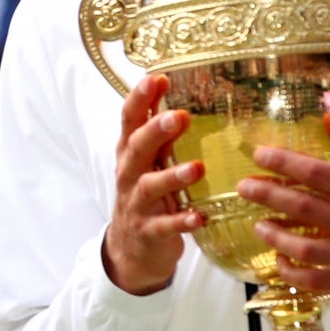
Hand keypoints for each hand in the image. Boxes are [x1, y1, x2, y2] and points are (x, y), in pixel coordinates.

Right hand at [103, 77, 204, 295]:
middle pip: (137, 150)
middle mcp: (129, 176)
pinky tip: (199, 217)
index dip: (140, 99)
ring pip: (149, 187)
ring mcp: (137, 206)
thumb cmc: (144, 198)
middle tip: (180, 116)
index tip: (156, 78)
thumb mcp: (147, 163)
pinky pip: (165, 227)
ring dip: (172, 177)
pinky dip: (181, 221)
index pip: (129, 121)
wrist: (130, 252)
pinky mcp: (149, 233)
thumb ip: (157, 132)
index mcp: (130, 154)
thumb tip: (169, 90)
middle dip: (155, 131)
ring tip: (196, 168)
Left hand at [240, 114, 329, 295]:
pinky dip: (292, 273)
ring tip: (257, 224)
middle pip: (300, 208)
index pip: (316, 174)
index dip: (283, 163)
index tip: (260, 155)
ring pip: (302, 247)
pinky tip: (279, 262)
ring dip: (274, 235)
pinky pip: (316, 280)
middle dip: (266, 194)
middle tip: (243, 187)